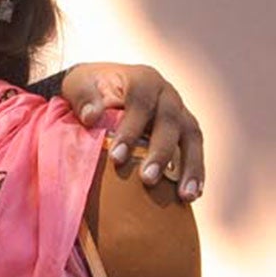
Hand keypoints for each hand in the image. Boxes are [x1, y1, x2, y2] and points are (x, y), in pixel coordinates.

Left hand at [58, 63, 205, 200]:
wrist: (105, 85)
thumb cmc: (92, 88)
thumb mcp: (79, 84)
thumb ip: (83, 97)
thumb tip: (91, 117)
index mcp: (143, 80)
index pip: (140, 103)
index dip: (131, 129)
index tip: (116, 158)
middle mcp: (166, 94)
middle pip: (169, 122)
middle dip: (160, 152)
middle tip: (147, 179)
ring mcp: (180, 112)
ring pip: (192, 137)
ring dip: (191, 167)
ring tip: (185, 196)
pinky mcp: (185, 130)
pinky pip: (195, 150)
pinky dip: (196, 172)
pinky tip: (192, 196)